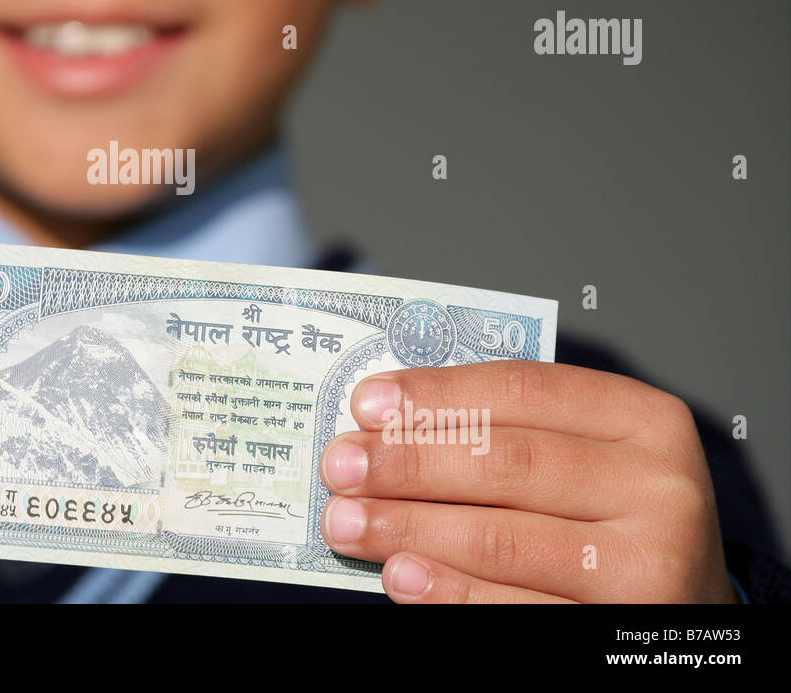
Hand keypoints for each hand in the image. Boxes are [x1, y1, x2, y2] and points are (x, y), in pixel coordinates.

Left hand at [317, 360, 737, 601]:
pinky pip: (513, 608)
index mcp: (642, 420)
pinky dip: (447, 591)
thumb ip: (504, 429)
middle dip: (407, 461)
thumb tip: (386, 421)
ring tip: (347, 522)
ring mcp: (645, 567)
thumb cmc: (610, 515)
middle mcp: (656, 489)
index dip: (436, 394)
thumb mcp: (583, 452)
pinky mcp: (614, 631)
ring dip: (408, 527)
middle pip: (506, 463)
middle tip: (341, 466)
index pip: (522, 390)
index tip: (365, 403)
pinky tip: (398, 574)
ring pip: (501, 538)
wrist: (681, 604)